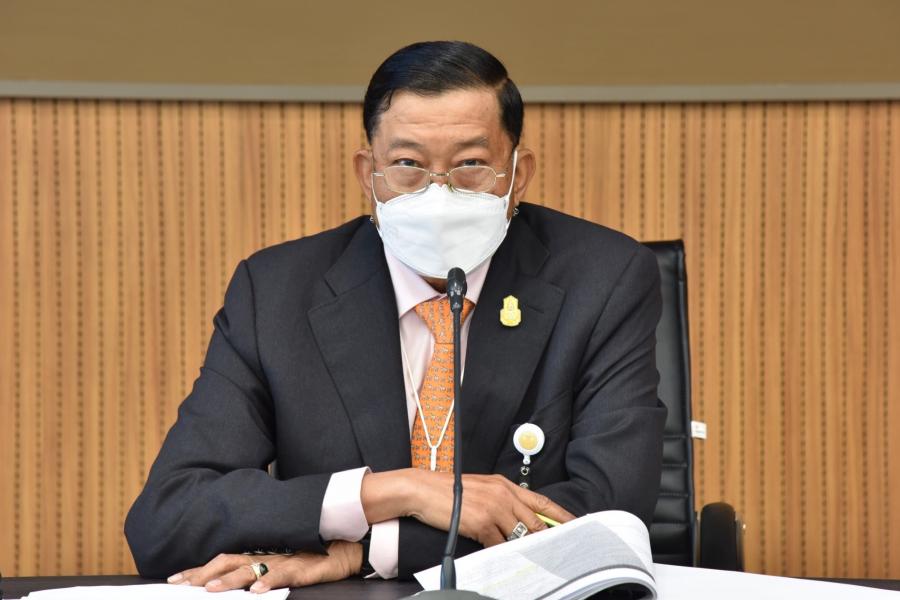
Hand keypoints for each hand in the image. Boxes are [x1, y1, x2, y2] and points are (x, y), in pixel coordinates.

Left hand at [166, 540, 362, 593]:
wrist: (348, 545)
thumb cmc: (315, 557)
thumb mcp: (284, 565)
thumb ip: (261, 570)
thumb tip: (239, 585)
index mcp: (260, 554)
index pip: (223, 560)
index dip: (199, 570)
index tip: (174, 579)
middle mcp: (267, 554)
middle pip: (230, 561)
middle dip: (204, 574)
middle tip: (180, 585)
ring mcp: (285, 560)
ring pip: (252, 568)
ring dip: (231, 579)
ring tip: (211, 590)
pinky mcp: (304, 566)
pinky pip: (284, 574)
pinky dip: (269, 581)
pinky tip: (257, 591)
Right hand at [361, 469, 575, 547]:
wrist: (422, 489)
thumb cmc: (448, 490)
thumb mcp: (481, 488)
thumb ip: (501, 500)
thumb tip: (517, 518)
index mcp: (505, 485)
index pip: (542, 501)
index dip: (562, 515)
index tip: (576, 525)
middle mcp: (504, 494)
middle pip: (536, 522)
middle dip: (548, 538)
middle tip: (559, 551)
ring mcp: (494, 509)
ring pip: (520, 535)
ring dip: (526, 548)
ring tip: (534, 559)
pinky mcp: (482, 524)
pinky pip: (500, 544)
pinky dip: (504, 553)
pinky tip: (505, 557)